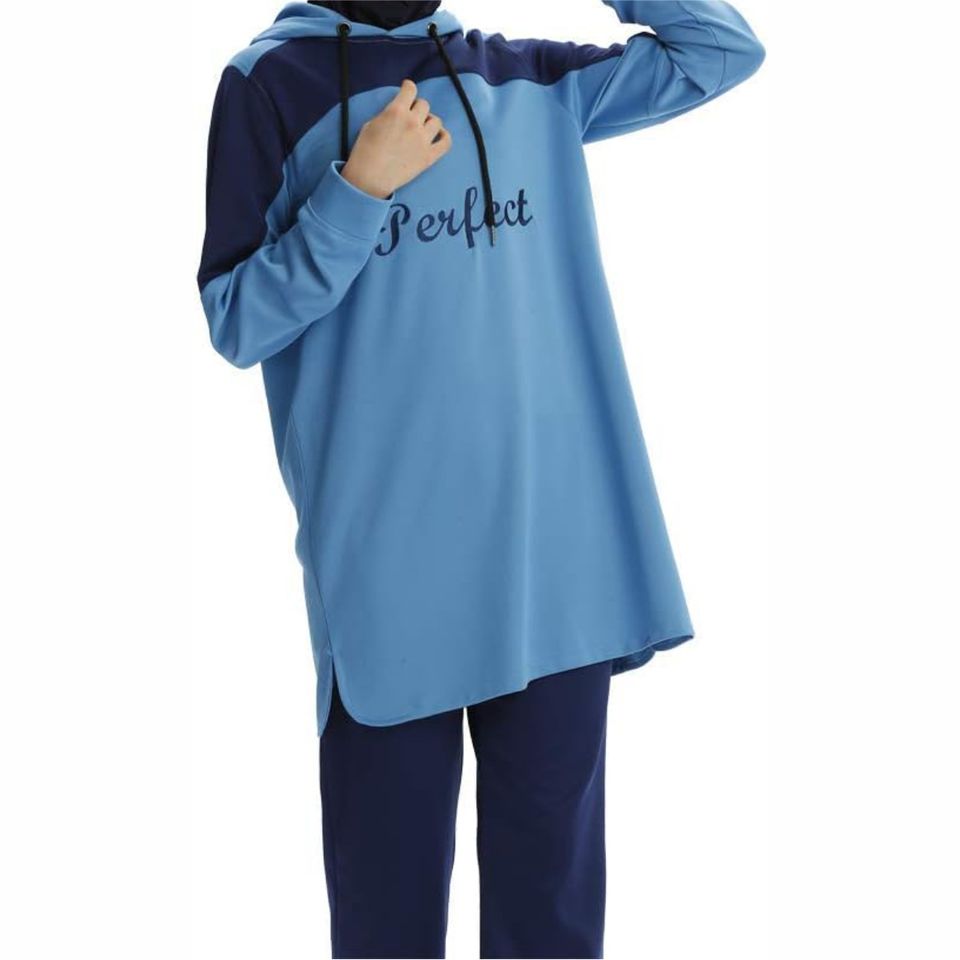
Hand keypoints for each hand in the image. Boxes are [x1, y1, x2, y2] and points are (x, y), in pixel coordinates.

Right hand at [341, 79, 451, 198]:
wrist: (370, 178)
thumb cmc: (364, 151)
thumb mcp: (370, 124)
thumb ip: (387, 115)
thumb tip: (396, 114)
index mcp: (397, 111)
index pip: (410, 89)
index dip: (408, 87)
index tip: (407, 89)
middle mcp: (413, 122)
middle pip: (424, 105)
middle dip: (417, 107)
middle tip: (411, 115)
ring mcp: (423, 140)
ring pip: (436, 121)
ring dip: (429, 121)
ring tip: (422, 127)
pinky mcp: (429, 157)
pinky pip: (446, 142)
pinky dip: (444, 136)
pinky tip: (438, 136)